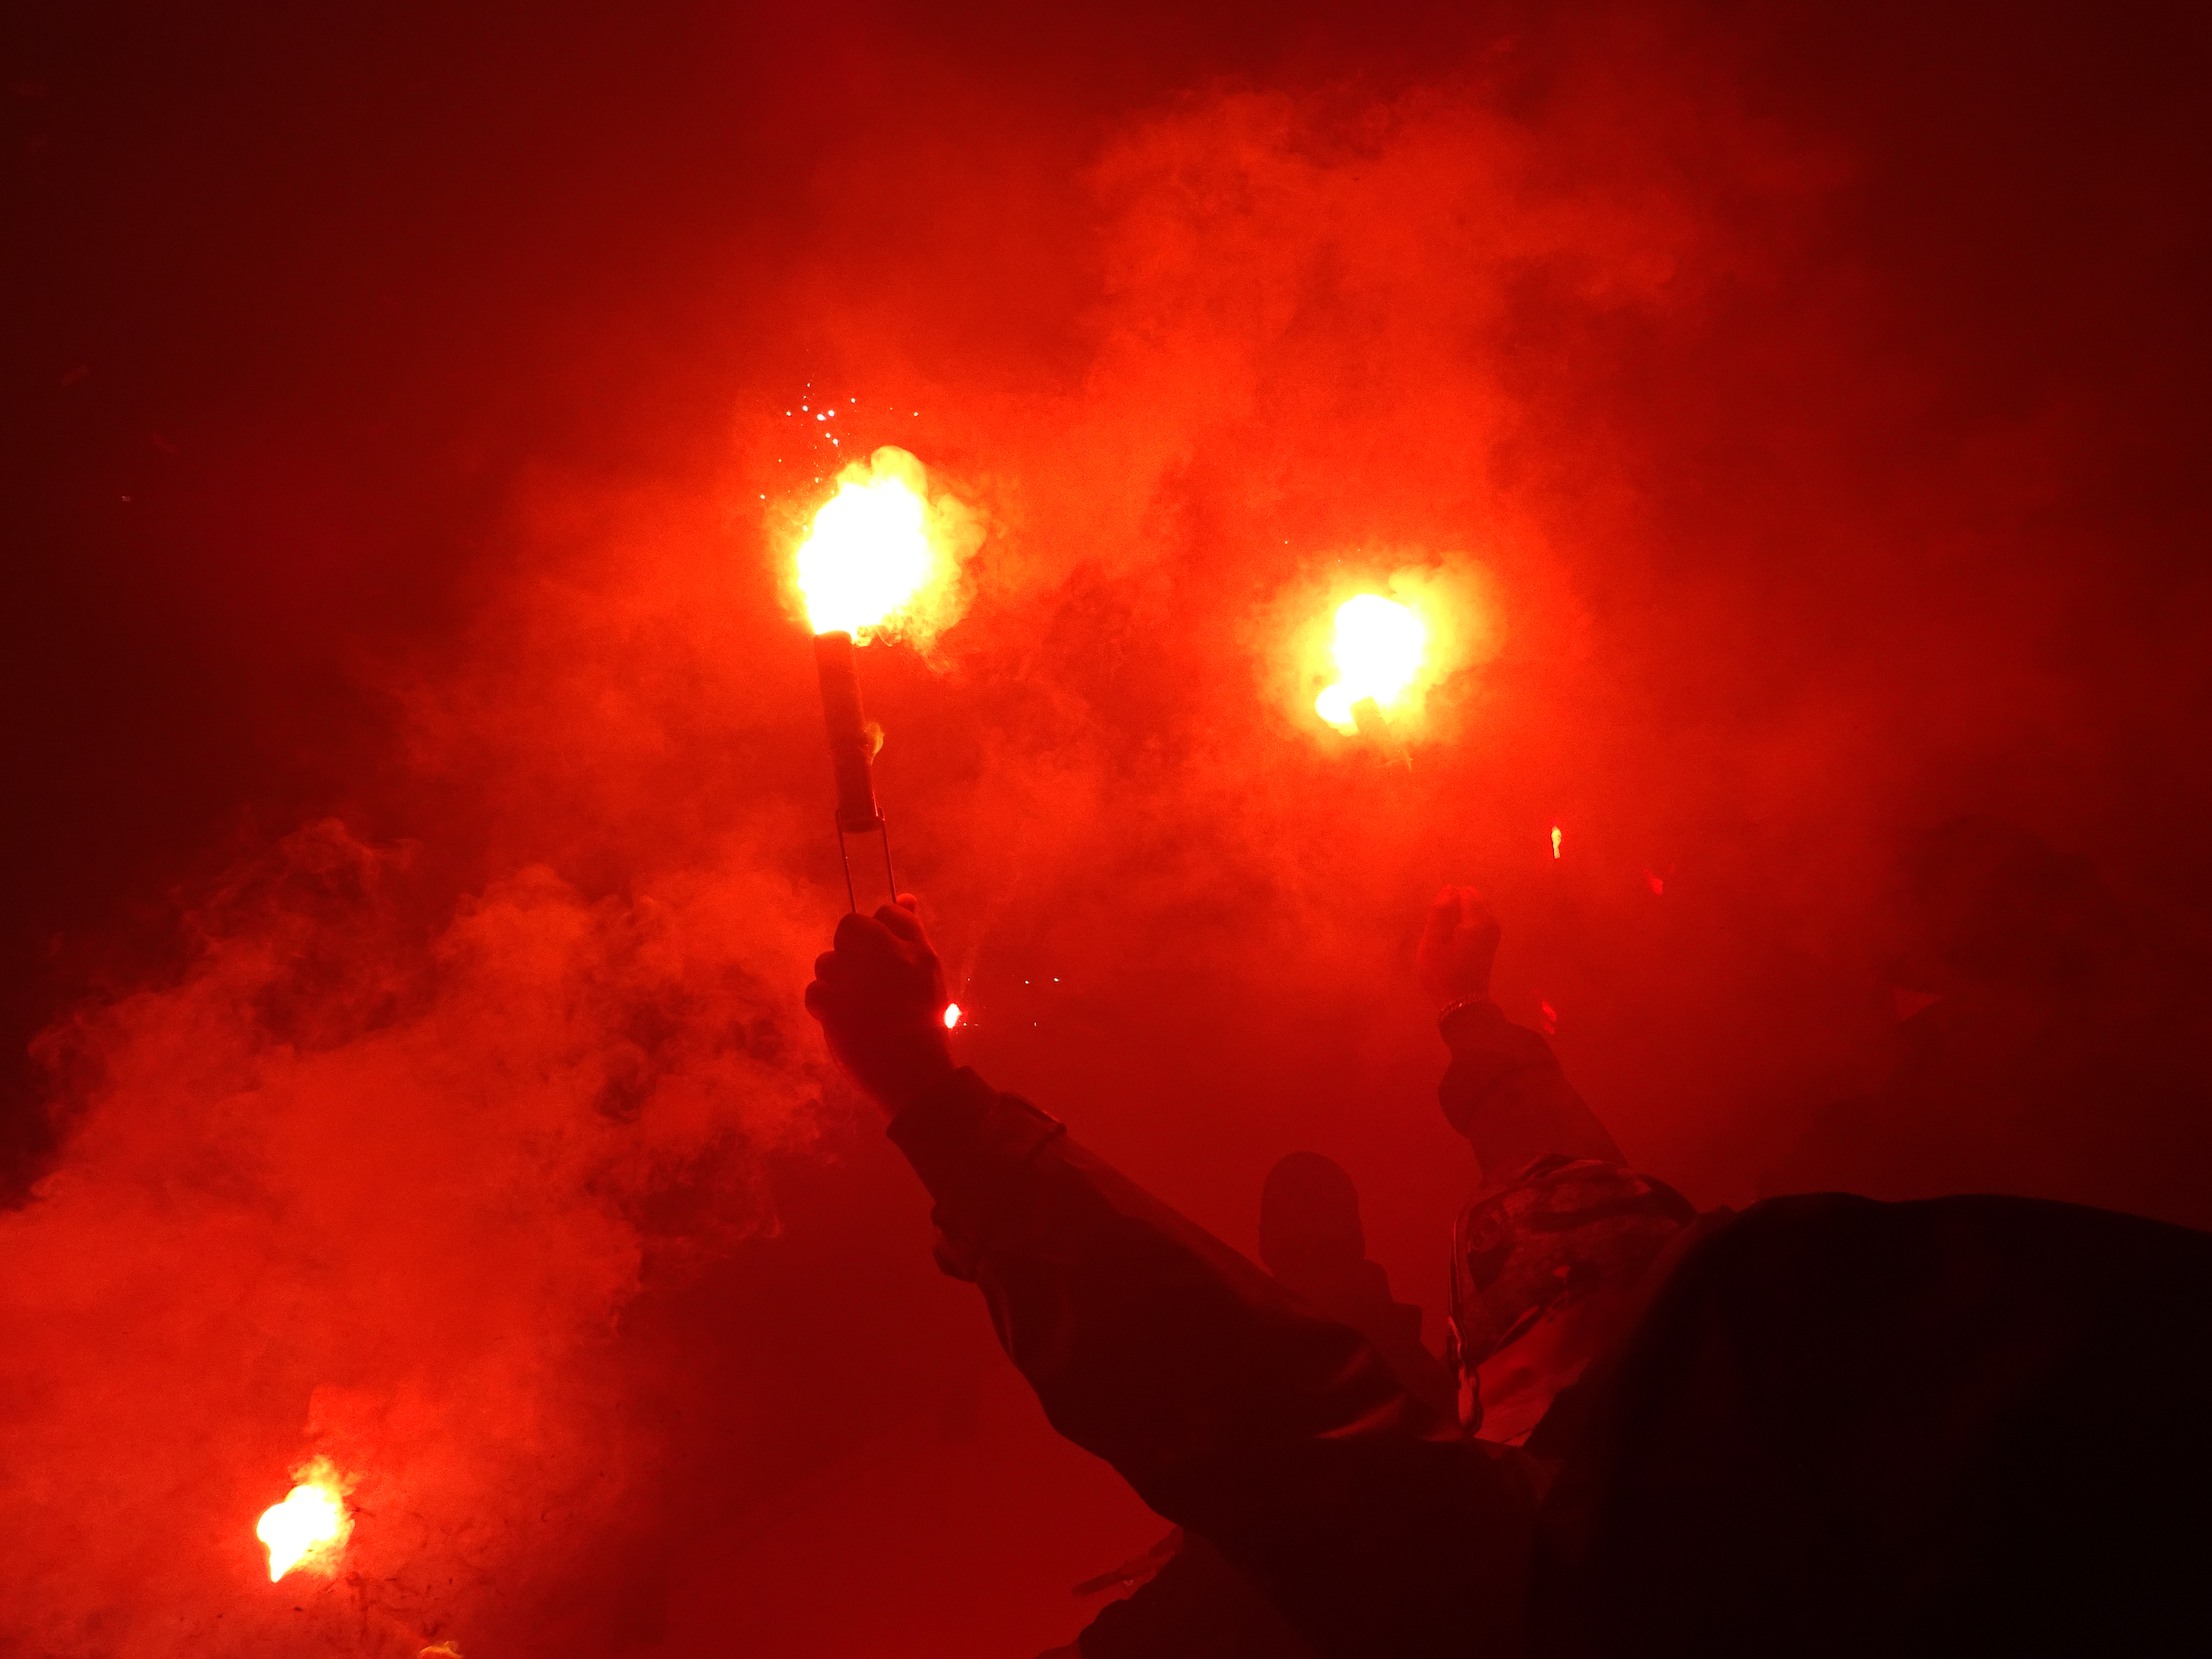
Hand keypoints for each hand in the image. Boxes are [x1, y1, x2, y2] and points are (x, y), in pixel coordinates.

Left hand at [804, 894, 955, 1115]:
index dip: (878, 933)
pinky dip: (822, 1007)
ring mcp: (860, 983)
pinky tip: (841, 1021)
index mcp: (917, 952)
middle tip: (861, 979)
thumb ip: (912, 935)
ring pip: (827, 961)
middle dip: (849, 950)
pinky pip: (814, 991)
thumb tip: (904, 896)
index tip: (880, 957)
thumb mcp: (928, 976)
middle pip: (850, 927)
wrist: (915, 1077)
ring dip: (834, 982)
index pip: (888, 913)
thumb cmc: (923, 1027)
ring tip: (854, 1007)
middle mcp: (890, 960)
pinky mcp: (836, 1008)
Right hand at [1417, 885, 1501, 1009]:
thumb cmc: (1442, 973)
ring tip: (1447, 938)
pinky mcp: (1491, 942)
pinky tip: (1454, 943)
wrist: (1462, 1003)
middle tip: (1442, 932)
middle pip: (1472, 898)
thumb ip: (1440, 911)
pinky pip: (1477, 921)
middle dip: (1454, 908)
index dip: (1445, 905)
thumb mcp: (1433, 941)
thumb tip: (1449, 888)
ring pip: (1475, 909)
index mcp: (1478, 920)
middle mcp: (1491, 922)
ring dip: (1459, 917)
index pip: (1462, 893)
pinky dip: (1465, 925)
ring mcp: (1493, 933)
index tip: (1438, 926)